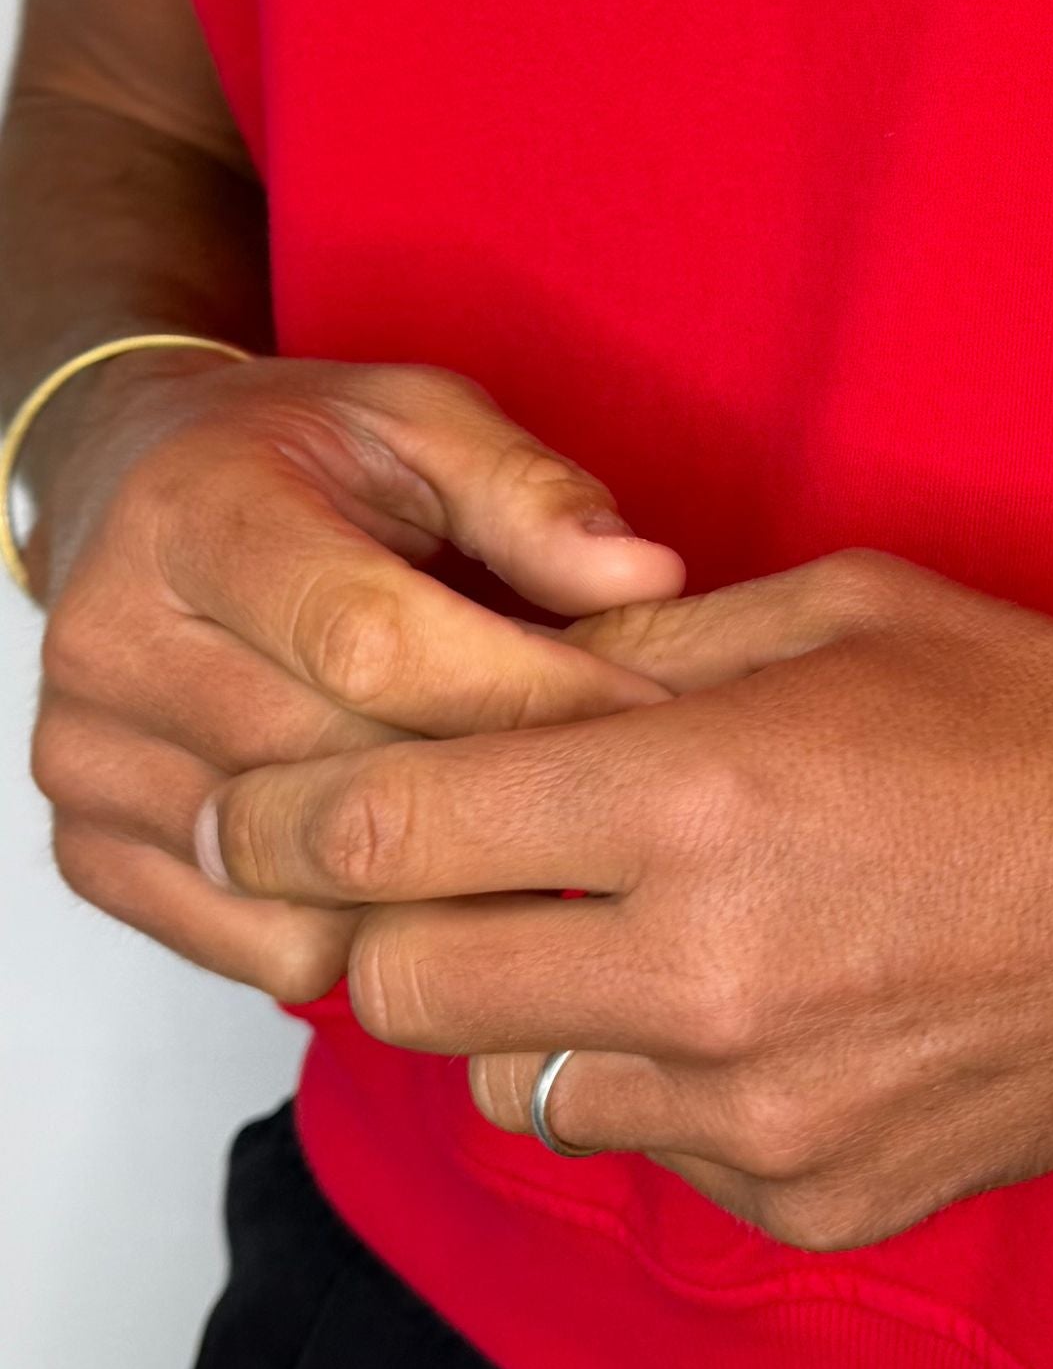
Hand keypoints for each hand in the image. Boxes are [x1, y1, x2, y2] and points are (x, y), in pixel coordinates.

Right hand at [33, 352, 682, 1001]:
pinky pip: (264, 947)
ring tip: (533, 825)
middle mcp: (116, 642)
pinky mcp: (93, 850)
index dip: (526, 689)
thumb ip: (531, 494)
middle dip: (503, 785)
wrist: (133, 491)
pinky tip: (432, 866)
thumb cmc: (299, 458)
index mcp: (196, 516)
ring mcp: (90, 760)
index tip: (643, 708)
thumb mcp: (421, 421)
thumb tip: (646, 576)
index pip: (370, 643)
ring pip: (308, 880)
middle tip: (618, 790)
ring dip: (445, 872)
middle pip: (340, 770)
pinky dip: (371, 929)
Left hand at [206, 550, 1052, 1247]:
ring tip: (649, 936)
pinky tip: (774, 1010)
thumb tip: (485, 685)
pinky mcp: (809, 1197)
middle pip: (406, 987)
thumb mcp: (836, 610)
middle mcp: (702, 969)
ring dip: (540, 1011)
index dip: (288, 822)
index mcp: (692, 796)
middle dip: (406, 924)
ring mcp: (756, 1108)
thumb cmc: (1042, 723)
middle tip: (467, 874)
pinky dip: (672, 1089)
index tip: (263, 815)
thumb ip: (638, 653)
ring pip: (516, 1085)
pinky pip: (656, 1154)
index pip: (380, 840)